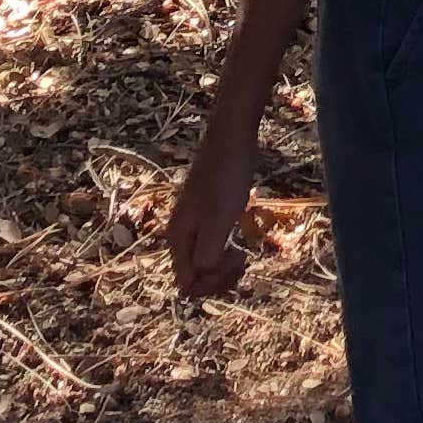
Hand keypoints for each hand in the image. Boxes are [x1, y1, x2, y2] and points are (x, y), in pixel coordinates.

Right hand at [167, 126, 263, 300]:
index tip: (234, 261)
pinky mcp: (207, 216)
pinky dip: (225, 254)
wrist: (232, 138)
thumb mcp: (218, 219)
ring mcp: (193, 225)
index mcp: (178, 238)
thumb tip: (199, 280)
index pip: (187, 284)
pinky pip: (211, 248)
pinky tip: (240, 245)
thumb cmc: (226, 177)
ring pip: (203, 264)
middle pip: (194, 276)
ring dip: (223, 268)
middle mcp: (181, 235)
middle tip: (243, 261)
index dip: (212, 283)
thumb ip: (206, 253)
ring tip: (244, 258)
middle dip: (218, 278)